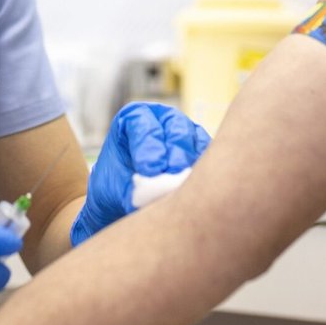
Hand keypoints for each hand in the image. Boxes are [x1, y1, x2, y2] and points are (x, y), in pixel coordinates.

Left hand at [71, 102, 210, 245]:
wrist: (125, 206)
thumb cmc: (115, 191)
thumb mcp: (116, 190)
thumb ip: (135, 189)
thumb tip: (157, 194)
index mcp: (133, 118)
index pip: (142, 122)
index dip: (147, 143)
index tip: (148, 169)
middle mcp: (162, 119)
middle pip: (175, 125)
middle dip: (175, 150)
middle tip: (173, 173)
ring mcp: (185, 133)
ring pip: (196, 139)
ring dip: (193, 160)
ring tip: (188, 182)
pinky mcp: (202, 151)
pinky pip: (210, 155)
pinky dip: (207, 169)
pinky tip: (201, 186)